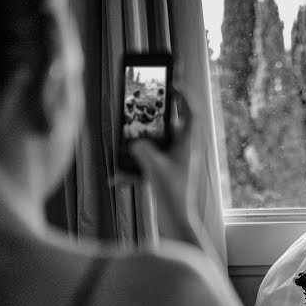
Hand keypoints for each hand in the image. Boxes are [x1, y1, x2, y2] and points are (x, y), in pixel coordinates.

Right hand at [127, 88, 200, 242]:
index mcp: (188, 144)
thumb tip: (134, 143)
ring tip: (126, 140)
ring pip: (157, 144)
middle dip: (155, 117)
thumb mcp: (154, 167)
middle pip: (170, 125)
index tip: (173, 83)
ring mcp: (175, 162)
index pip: (190, 112)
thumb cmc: (173, 194)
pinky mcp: (166, 174)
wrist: (177, 222)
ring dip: (141, 142)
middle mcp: (184, 151)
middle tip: (141, 107)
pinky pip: (149, 163)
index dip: (183, 96)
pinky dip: (134, 168)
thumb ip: (142, 149)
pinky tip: (115, 179)